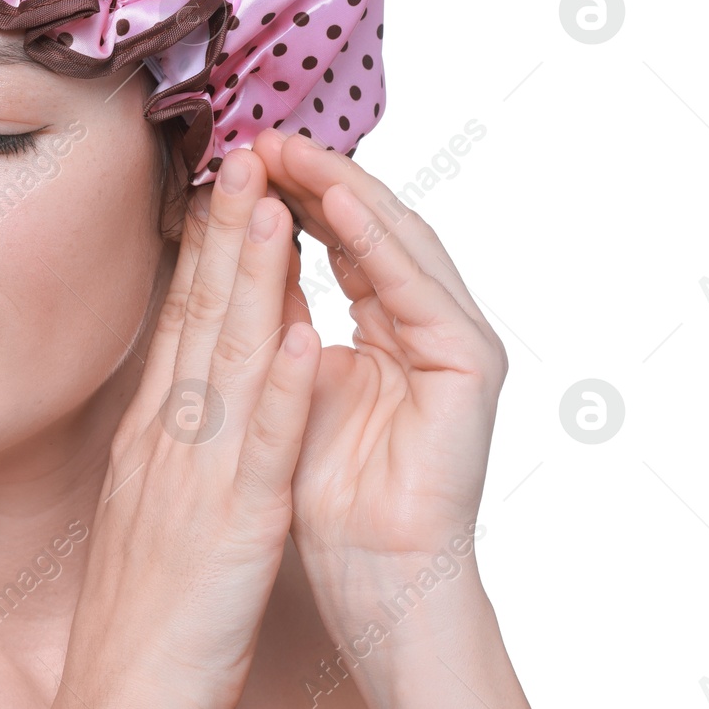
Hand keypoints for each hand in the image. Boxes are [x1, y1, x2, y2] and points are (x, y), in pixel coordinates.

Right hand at [64, 144, 321, 708]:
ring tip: (270, 210)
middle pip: (198, 319)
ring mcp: (199, 474)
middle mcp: (170, 437)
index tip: (221, 189)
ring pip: (228, 361)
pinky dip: (280, 388)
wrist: (126, 689)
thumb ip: (171, 434)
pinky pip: (261, 447)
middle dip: (223, 235)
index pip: (179, 321)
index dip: (201, 249)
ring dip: (250, 283)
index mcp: (155, 432)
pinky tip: (301, 334)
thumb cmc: (146, 602)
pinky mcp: (234, 521)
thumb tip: (192, 381)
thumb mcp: (150, 498)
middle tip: (241, 159)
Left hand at [247, 128, 505, 602]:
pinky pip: (420, 295)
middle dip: (315, 180)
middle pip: (369, 231)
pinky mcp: (472, 371)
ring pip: (398, 246)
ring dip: (347, 196)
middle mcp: (424, 326)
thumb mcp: (286, 389)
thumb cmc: (324, 493)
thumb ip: (281, 322)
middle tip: (264, 133)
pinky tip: (342, 210)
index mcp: (384, 328)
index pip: (335, 244)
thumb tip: (243, 255)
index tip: (236, 157)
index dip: (288, 198)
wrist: (374, 575)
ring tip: (297, 152)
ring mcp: (454, 345)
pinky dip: (380, 249)